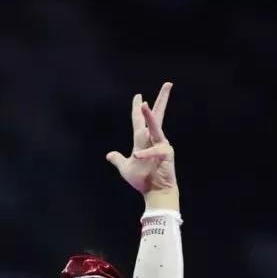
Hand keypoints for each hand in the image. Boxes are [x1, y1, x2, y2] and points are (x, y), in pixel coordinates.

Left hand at [106, 83, 176, 198]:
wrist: (155, 193)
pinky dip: (146, 153)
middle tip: (167, 84)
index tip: (138, 96)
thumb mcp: (125, 168)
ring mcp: (161, 145)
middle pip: (157, 115)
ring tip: (144, 104)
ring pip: (155, 126)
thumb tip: (109, 155)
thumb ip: (118, 159)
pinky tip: (137, 156)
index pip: (139, 120)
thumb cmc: (143, 181)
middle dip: (162, 99)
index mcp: (142, 140)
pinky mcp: (167, 153)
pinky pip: (155, 150)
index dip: (137, 108)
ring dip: (149, 116)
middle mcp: (153, 139)